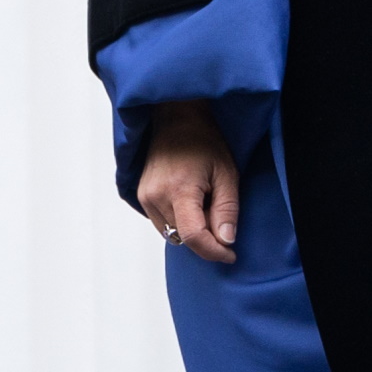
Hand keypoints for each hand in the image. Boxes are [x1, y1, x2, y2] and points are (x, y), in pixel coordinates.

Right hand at [136, 100, 239, 263]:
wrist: (175, 117)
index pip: (194, 237)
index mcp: (178, 188)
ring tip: (203, 202)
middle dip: (206, 236)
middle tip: (219, 214)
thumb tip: (226, 241)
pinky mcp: (141, 195)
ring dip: (191, 229)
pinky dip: (179, 221)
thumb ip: (227, 209)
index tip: (230, 254)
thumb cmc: (203, 140)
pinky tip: (189, 201)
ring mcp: (145, 196)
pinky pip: (163, 223)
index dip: (214, 251)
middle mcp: (155, 195)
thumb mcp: (226, 172)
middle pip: (183, 238)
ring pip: (172, 233)